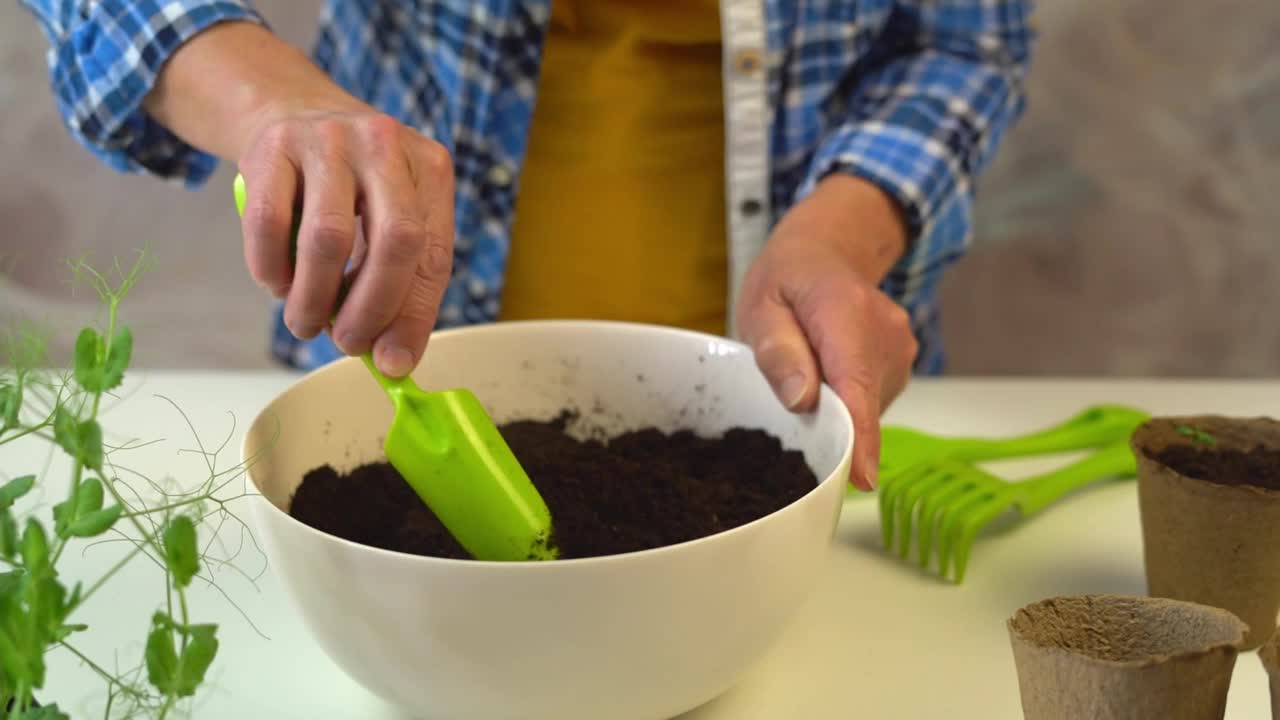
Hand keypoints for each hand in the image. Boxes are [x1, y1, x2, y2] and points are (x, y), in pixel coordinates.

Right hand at [144, 22, 453, 377]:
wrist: (291, 112)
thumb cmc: (352, 184)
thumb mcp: (390, 215)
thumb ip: (400, 282)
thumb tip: (392, 360)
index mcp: (429, 168)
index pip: (433, 254)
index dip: (414, 316)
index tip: (393, 362)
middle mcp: (385, 145)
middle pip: (394, 242)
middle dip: (371, 309)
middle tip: (348, 344)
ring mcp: (328, 140)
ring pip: (329, 239)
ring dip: (315, 299)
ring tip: (306, 322)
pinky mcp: (273, 147)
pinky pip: (270, 224)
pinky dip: (272, 269)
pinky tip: (278, 285)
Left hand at [735, 175, 917, 491]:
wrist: (825, 252)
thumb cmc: (786, 280)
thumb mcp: (761, 306)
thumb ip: (777, 350)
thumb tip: (801, 399)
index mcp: (846, 313)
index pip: (856, 385)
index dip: (859, 437)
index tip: (861, 479)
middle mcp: (886, 332)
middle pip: (860, 403)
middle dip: (827, 419)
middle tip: (788, 390)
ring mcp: (900, 349)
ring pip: (866, 405)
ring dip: (835, 405)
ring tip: (808, 368)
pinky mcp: (902, 363)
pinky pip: (871, 399)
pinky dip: (847, 398)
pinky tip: (828, 371)